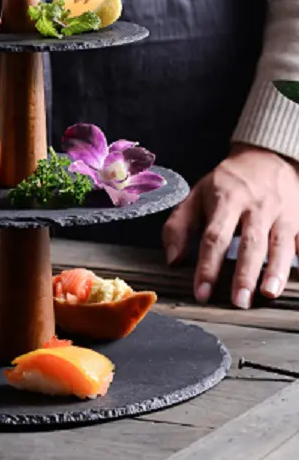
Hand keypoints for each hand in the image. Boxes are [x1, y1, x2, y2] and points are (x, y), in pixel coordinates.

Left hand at [162, 144, 298, 307]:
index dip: (207, 266)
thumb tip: (172, 259)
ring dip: (275, 271)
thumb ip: (179, 226)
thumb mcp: (196, 195)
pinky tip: (298, 280)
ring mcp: (281, 213)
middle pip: (250, 243)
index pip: (214, 237)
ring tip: (268, 294)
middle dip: (244, 273)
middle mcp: (255, 207)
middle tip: (238, 302)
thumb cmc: (227, 183)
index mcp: (226, 201)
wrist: (267, 158)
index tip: (202, 292)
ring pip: (280, 244)